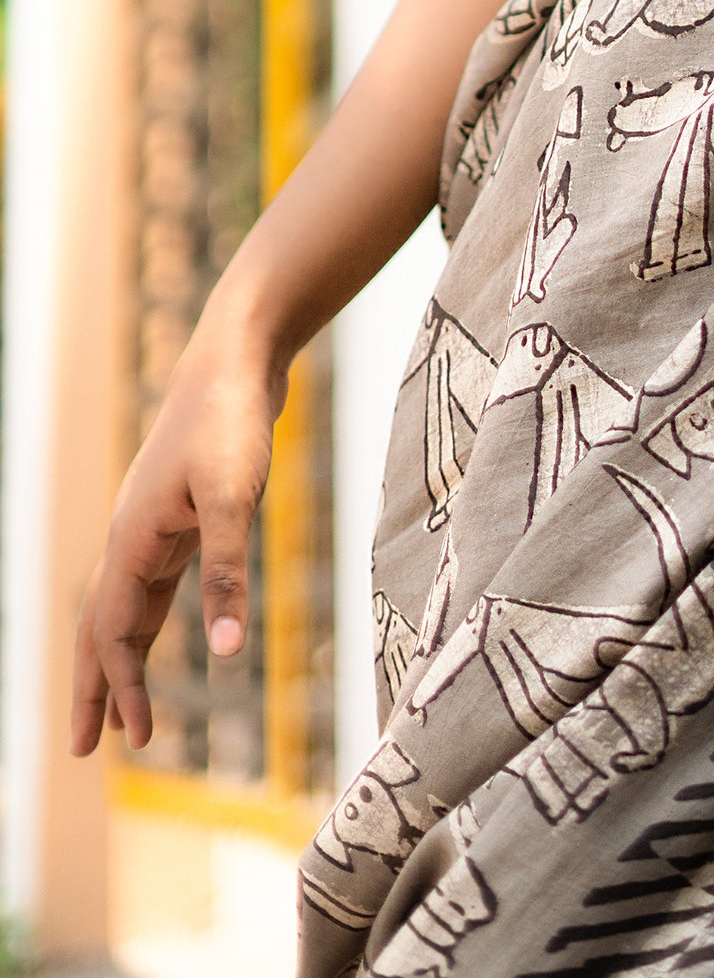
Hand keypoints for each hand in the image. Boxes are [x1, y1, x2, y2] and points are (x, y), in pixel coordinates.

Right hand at [72, 307, 282, 756]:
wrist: (237, 358)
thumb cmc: (232, 422)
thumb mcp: (233, 500)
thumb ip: (229, 576)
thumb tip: (226, 655)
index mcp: (134, 540)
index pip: (112, 632)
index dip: (121, 687)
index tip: (133, 740)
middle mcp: (133, 535)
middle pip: (100, 627)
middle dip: (95, 686)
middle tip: (84, 747)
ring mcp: (153, 522)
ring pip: (125, 605)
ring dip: (122, 656)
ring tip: (124, 705)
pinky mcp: (181, 509)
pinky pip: (151, 579)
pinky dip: (148, 616)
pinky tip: (162, 628)